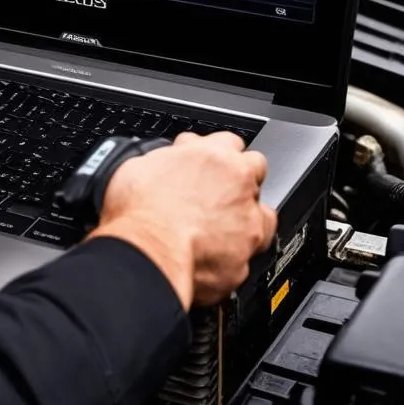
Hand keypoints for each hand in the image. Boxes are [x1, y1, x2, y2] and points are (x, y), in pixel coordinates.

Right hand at [90, 132, 276, 310]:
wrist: (147, 252)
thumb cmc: (139, 209)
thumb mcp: (141, 165)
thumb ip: (166, 160)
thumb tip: (162, 163)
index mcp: (214, 157)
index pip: (230, 142)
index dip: (217, 152)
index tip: (207, 163)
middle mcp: (238, 187)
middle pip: (255, 171)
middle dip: (239, 180)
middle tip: (214, 192)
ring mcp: (246, 225)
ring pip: (263, 216)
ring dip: (245, 220)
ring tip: (218, 229)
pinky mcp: (244, 262)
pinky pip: (245, 257)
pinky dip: (230, 258)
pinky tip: (210, 259)